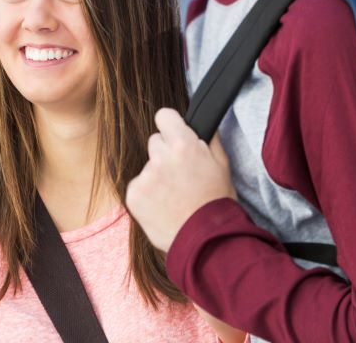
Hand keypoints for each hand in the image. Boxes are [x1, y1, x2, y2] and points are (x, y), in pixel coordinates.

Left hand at [125, 108, 235, 251]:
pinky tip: (164, 206)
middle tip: (181, 175)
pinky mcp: (133, 196)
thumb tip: (201, 123)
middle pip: (155, 142)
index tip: (173, 134)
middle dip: (165, 153)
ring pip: (147, 166)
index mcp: (184, 145)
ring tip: (174, 195)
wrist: (205, 240)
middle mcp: (161, 158)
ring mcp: (145, 177)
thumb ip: (209, 139)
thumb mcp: (222, 165)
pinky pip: (138, 186)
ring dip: (157, 176)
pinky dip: (148, 194)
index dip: (171, 125)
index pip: (164, 115)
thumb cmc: (217, 202)